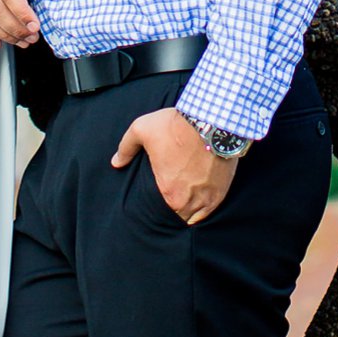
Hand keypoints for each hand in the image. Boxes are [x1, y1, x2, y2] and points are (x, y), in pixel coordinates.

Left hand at [112, 108, 237, 225]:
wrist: (211, 119)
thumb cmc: (176, 124)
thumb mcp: (142, 129)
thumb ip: (126, 147)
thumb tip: (116, 162)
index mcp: (167, 192)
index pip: (160, 214)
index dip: (158, 209)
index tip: (158, 199)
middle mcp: (187, 201)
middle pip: (178, 217)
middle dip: (174, 211)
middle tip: (172, 201)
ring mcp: (206, 198)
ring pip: (195, 217)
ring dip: (190, 212)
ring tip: (186, 204)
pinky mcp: (221, 192)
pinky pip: (211, 212)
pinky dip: (205, 209)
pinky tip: (200, 202)